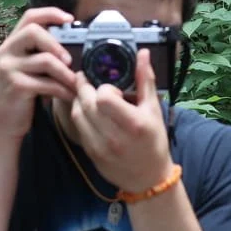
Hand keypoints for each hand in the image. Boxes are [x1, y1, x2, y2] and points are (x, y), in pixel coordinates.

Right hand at [0, 8, 77, 140]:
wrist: (3, 126)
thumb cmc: (22, 97)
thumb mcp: (27, 71)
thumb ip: (41, 55)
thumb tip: (73, 44)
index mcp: (10, 45)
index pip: (29, 17)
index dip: (50, 13)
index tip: (69, 19)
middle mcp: (5, 53)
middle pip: (33, 31)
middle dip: (57, 43)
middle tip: (69, 60)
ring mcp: (7, 69)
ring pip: (44, 59)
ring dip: (66, 72)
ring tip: (76, 83)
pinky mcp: (16, 86)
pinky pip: (46, 82)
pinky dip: (62, 89)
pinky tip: (69, 96)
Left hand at [69, 48, 174, 192]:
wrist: (148, 177)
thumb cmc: (153, 140)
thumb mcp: (154, 110)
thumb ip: (145, 80)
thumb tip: (142, 53)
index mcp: (133, 124)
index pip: (104, 97)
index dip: (104, 88)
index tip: (111, 88)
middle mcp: (115, 137)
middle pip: (86, 103)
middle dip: (84, 88)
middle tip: (87, 80)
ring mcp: (100, 147)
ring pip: (77, 115)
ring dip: (78, 100)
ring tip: (86, 94)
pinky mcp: (90, 153)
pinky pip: (77, 128)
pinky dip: (78, 115)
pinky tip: (86, 110)